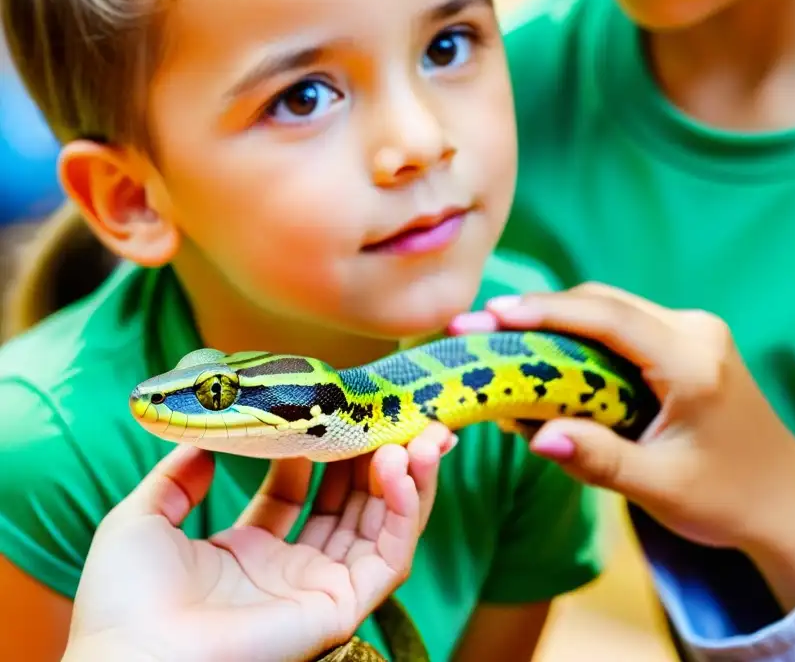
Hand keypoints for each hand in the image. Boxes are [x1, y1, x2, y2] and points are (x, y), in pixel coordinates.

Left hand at [64, 423, 455, 661]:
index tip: (328, 409)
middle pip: (349, 505)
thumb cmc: (125, 601)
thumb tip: (203, 440)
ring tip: (418, 433)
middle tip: (397, 413)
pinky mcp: (340, 607)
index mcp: (245, 552)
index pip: (298, 492)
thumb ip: (176, 476)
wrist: (133, 654)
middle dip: (376, 458)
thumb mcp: (142, 520)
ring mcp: (319, 589)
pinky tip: (403, 467)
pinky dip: (405, 511)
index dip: (316, 452)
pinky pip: (389, 557)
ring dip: (407, 478)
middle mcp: (288, 570)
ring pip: (382, 527)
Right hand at [449, 284, 794, 607]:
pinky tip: (542, 359)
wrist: (785, 499)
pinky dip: (579, 339)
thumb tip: (533, 435)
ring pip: (609, 311)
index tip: (491, 314)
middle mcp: (695, 332)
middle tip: (476, 330)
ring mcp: (693, 332)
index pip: (610, 319)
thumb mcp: (660, 487)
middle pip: (603, 304)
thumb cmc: (727, 498)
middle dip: (537, 313)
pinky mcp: (685, 343)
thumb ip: (598, 458)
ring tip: (496, 342)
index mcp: (694, 361)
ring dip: (555, 324)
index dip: (546, 312)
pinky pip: (622, 328)